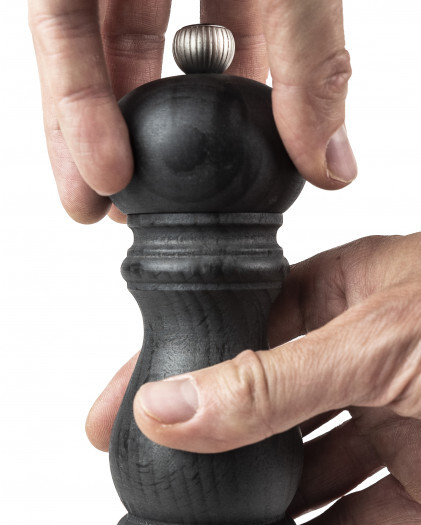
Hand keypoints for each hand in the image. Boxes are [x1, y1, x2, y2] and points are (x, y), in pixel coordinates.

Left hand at [29, 0, 355, 223]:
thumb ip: (311, 64)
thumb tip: (332, 168)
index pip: (248, 74)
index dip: (236, 141)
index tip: (231, 205)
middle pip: (166, 82)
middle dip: (158, 157)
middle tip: (153, 220)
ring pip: (105, 70)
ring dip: (101, 147)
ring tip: (106, 216)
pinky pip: (62, 41)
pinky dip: (74, 108)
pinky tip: (95, 170)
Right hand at [86, 234, 420, 524]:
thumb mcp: (377, 343)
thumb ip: (273, 382)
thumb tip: (167, 407)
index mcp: (347, 297)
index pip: (238, 328)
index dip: (178, 366)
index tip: (124, 408)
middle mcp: (364, 359)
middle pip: (266, 406)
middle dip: (214, 442)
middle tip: (154, 477)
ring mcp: (395, 422)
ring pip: (312, 469)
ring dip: (265, 502)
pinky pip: (364, 518)